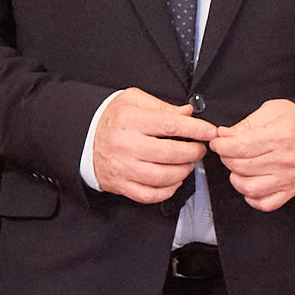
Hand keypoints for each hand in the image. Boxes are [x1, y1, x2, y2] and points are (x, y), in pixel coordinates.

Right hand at [92, 88, 216, 202]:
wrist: (84, 137)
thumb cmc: (113, 119)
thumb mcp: (134, 100)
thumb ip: (163, 106)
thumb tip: (188, 113)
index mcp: (130, 120)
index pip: (170, 125)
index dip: (195, 129)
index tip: (209, 131)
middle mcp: (125, 145)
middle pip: (170, 154)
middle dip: (193, 152)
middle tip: (199, 148)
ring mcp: (122, 167)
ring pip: (162, 177)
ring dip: (183, 172)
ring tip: (188, 163)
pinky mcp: (121, 185)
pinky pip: (150, 194)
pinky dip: (168, 189)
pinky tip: (174, 179)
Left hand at [211, 97, 294, 209]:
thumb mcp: (272, 110)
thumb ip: (245, 123)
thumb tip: (223, 135)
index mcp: (278, 137)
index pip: (239, 147)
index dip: (222, 145)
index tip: (218, 142)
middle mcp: (283, 160)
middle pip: (240, 166)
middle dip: (226, 158)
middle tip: (227, 151)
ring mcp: (287, 179)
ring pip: (249, 188)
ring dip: (236, 179)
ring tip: (237, 168)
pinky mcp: (290, 190)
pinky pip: (265, 203)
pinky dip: (252, 197)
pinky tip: (250, 184)